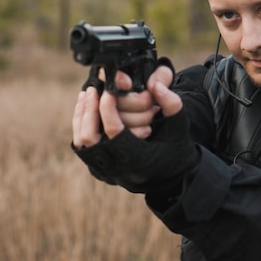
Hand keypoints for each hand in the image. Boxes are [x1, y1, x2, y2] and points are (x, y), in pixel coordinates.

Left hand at [71, 65, 198, 192]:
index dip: (108, 107)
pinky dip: (81, 124)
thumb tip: (156, 85)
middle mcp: (118, 169)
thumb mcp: (179, 125)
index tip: (108, 89)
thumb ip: (172, 104)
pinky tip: (86, 106)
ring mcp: (105, 171)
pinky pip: (81, 145)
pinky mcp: (97, 169)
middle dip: (89, 110)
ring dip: (82, 115)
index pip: (114, 131)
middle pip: (91, 137)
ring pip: (82, 141)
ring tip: (88, 93)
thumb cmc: (175, 147)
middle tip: (92, 89)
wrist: (170, 175)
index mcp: (138, 160)